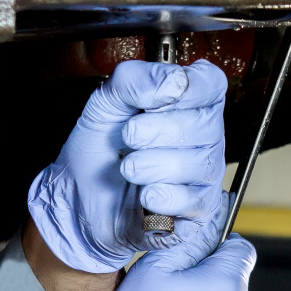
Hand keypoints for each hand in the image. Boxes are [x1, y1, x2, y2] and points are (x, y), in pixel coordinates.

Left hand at [26, 59, 228, 273]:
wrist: (80, 198)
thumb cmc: (99, 149)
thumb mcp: (105, 103)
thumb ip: (135, 79)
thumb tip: (174, 83)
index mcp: (187, 103)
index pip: (211, 84)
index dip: (188, 90)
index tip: (154, 102)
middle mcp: (204, 136)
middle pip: (206, 124)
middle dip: (158, 131)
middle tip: (129, 137)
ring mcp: (205, 174)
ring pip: (199, 164)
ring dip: (152, 166)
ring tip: (128, 169)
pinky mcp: (198, 211)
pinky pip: (193, 201)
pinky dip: (161, 197)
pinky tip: (143, 196)